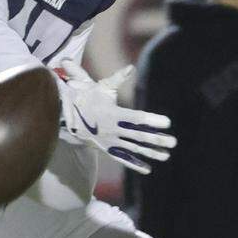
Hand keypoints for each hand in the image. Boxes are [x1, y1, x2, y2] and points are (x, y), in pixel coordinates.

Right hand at [56, 59, 175, 173]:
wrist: (64, 115)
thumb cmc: (85, 96)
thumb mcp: (99, 86)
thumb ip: (116, 79)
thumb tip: (130, 68)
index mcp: (111, 113)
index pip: (136, 118)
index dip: (151, 120)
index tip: (167, 122)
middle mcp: (111, 129)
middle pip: (138, 136)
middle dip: (156, 140)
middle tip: (173, 142)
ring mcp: (109, 141)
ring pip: (133, 149)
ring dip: (150, 153)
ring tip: (166, 155)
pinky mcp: (106, 149)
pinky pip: (122, 158)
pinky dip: (134, 164)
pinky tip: (148, 169)